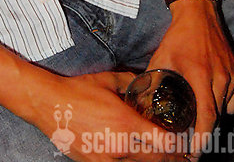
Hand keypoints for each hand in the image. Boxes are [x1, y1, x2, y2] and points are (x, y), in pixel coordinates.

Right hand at [25, 69, 185, 161]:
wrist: (49, 104)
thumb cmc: (77, 91)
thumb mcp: (107, 80)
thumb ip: (130, 81)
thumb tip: (144, 82)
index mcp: (127, 123)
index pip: (165, 142)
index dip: (179, 145)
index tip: (184, 143)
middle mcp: (121, 145)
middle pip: (157, 160)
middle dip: (171, 158)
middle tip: (181, 156)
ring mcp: (108, 159)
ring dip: (152, 161)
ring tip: (161, 157)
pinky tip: (134, 158)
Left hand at [146, 0, 233, 155]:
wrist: (198, 15)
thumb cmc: (178, 37)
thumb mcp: (161, 58)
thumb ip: (152, 81)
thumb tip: (141, 102)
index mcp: (199, 75)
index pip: (206, 116)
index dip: (201, 139)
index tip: (194, 152)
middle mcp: (219, 77)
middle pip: (216, 117)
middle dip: (204, 130)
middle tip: (192, 137)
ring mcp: (232, 76)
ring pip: (225, 110)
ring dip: (213, 115)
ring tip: (199, 111)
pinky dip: (224, 103)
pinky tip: (211, 96)